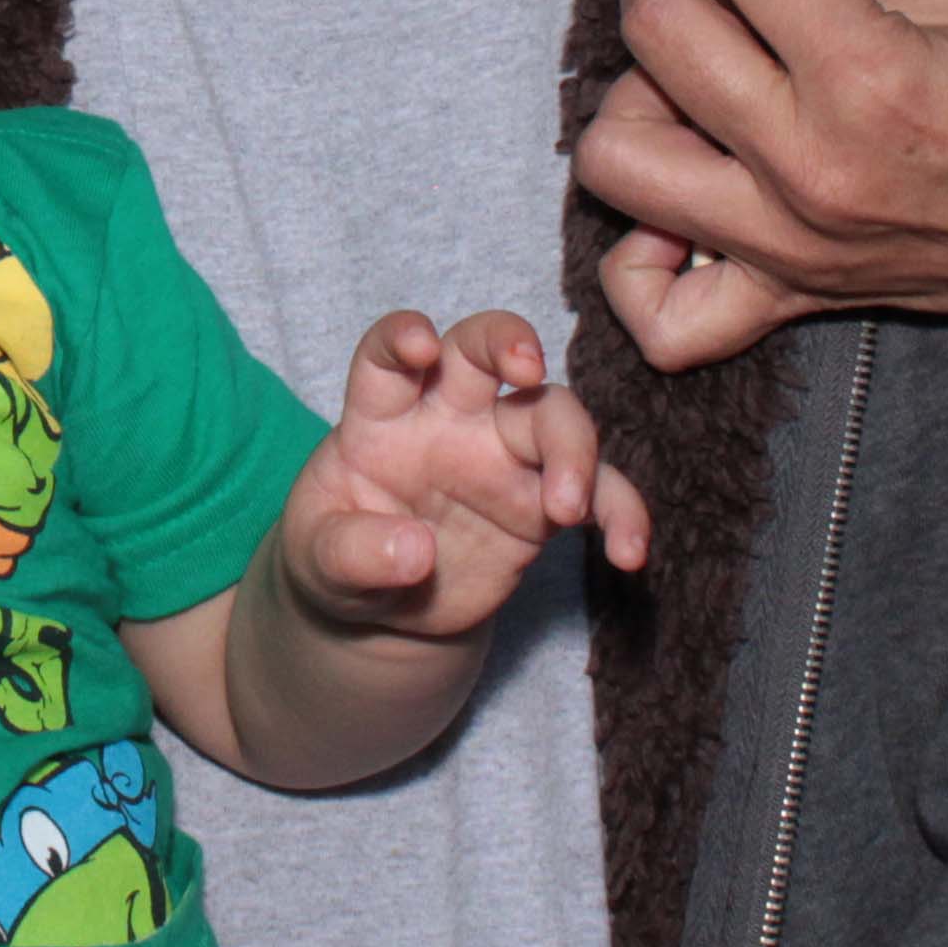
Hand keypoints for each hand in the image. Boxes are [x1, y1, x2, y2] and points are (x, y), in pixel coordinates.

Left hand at [282, 308, 651, 638]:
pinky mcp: (544, 503)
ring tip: (567, 508)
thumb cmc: (341, 558)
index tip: (420, 345)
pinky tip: (627, 551)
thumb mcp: (320, 562)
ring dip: (573, 446)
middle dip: (509, 341)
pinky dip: (620, 512)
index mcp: (382, 414)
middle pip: (484, 351)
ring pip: (552, 413)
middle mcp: (449, 417)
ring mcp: (502, 454)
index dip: (402, 336)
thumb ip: (352, 553)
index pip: (387, 354)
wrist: (384, 610)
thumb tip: (414, 551)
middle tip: (526, 368)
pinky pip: (597, 493)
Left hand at [578, 0, 947, 367]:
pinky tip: (684, 201)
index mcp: (870, 73)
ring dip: (635, 96)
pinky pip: (662, 313)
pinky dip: (643, 259)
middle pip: (653, 37)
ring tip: (701, 75)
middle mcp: (814, 167)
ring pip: (615, 164)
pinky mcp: (798, 299)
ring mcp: (795, 245)